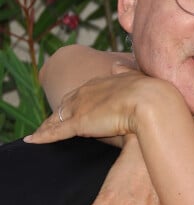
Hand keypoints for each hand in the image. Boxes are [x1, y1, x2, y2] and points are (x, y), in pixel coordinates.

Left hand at [25, 65, 162, 144]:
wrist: (150, 102)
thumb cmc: (150, 92)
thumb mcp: (137, 78)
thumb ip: (125, 71)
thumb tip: (117, 63)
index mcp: (101, 82)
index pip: (82, 94)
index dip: (75, 102)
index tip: (71, 109)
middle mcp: (86, 92)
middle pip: (65, 105)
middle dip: (56, 114)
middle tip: (48, 123)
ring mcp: (81, 108)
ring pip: (56, 119)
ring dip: (45, 127)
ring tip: (36, 135)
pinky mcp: (79, 123)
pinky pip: (56, 132)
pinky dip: (42, 136)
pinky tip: (31, 141)